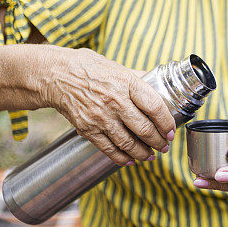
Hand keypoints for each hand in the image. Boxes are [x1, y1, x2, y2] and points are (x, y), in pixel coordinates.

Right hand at [49, 48, 174, 164]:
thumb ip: (136, 78)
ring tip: (152, 155)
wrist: (55, 75)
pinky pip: (109, 149)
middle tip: (165, 146)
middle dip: (159, 141)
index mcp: (126, 83)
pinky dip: (122, 158)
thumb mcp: (116, 66)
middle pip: (144, 128)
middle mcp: (115, 101)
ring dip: (143, 153)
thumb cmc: (87, 67)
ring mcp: (101, 117)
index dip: (167, 122)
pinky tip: (130, 160)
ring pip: (128, 143)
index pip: (154, 106)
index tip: (171, 130)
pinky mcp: (87, 129)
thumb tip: (156, 82)